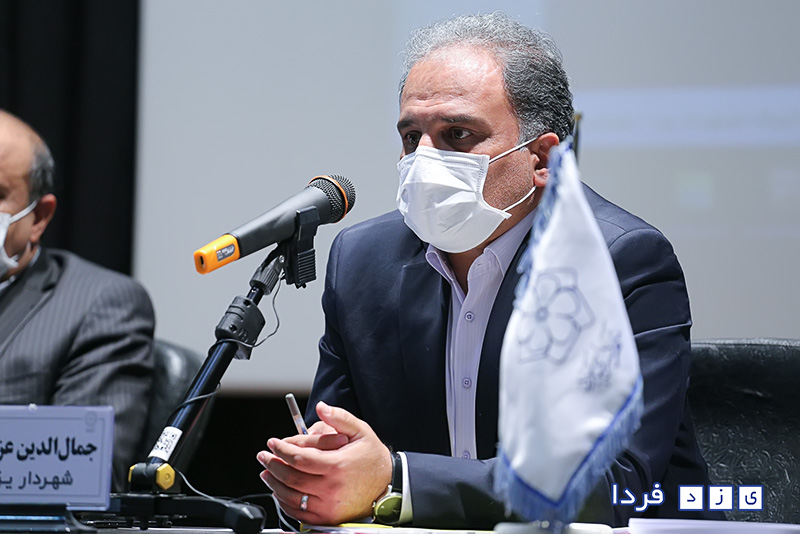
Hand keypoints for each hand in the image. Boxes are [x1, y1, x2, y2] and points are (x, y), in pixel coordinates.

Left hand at [256, 401, 391, 524]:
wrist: (387, 484)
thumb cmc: (371, 457)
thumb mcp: (360, 431)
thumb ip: (339, 417)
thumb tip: (320, 407)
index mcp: (337, 465)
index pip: (299, 458)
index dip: (281, 450)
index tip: (272, 443)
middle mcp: (331, 488)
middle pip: (291, 478)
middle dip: (273, 465)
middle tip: (264, 456)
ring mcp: (328, 506)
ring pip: (291, 496)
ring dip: (274, 484)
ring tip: (266, 472)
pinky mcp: (327, 517)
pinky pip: (298, 512)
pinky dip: (284, 502)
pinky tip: (279, 491)